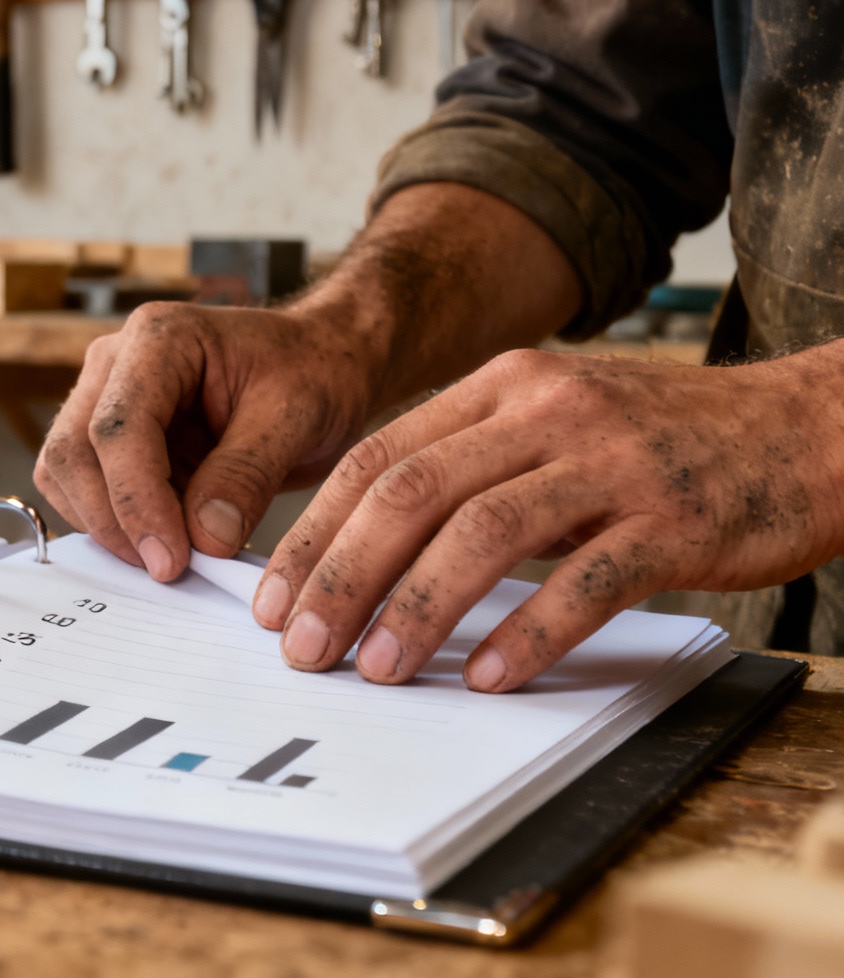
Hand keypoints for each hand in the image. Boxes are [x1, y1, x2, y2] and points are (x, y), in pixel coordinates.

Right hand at [33, 300, 380, 579]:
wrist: (317, 362)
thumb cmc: (312, 372)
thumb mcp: (297, 417)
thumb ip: (247, 475)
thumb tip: (204, 539)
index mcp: (160, 338)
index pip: (119, 427)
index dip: (137, 500)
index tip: (171, 558)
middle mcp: (115, 362)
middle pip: (74, 452)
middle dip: (114, 521)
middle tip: (168, 569)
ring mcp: (102, 397)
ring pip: (65, 474)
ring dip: (107, 526)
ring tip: (172, 554)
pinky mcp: (107, 436)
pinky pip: (81, 488)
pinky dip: (112, 523)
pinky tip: (162, 537)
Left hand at [255, 346, 843, 691]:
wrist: (806, 428)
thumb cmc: (665, 439)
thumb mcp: (553, 421)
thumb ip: (469, 464)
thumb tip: (364, 543)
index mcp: (503, 387)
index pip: (377, 457)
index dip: (313, 529)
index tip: (271, 595)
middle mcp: (548, 413)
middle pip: (411, 492)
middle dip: (342, 574)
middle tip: (303, 644)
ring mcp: (611, 464)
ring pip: (484, 531)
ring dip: (417, 607)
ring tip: (376, 667)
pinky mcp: (673, 521)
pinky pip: (586, 580)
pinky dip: (530, 630)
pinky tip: (489, 674)